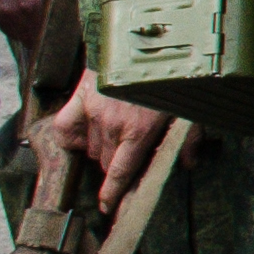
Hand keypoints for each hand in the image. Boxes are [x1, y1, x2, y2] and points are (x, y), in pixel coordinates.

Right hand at [52, 80, 178, 205]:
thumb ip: (187, 139)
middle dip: (115, 163)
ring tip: (115, 130)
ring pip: (88, 149)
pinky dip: (72, 134)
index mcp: (139, 132)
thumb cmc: (170, 78)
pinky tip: (85, 130)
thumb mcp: (188, 109)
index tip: (107, 209)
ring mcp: (92, 112)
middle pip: (104, 163)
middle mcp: (112, 126)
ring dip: (99, 148)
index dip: (112, 195)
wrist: (145, 43)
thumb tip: (188, 165)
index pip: (119, 174)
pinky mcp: (78, 97)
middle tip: (128, 149)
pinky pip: (64, 129)